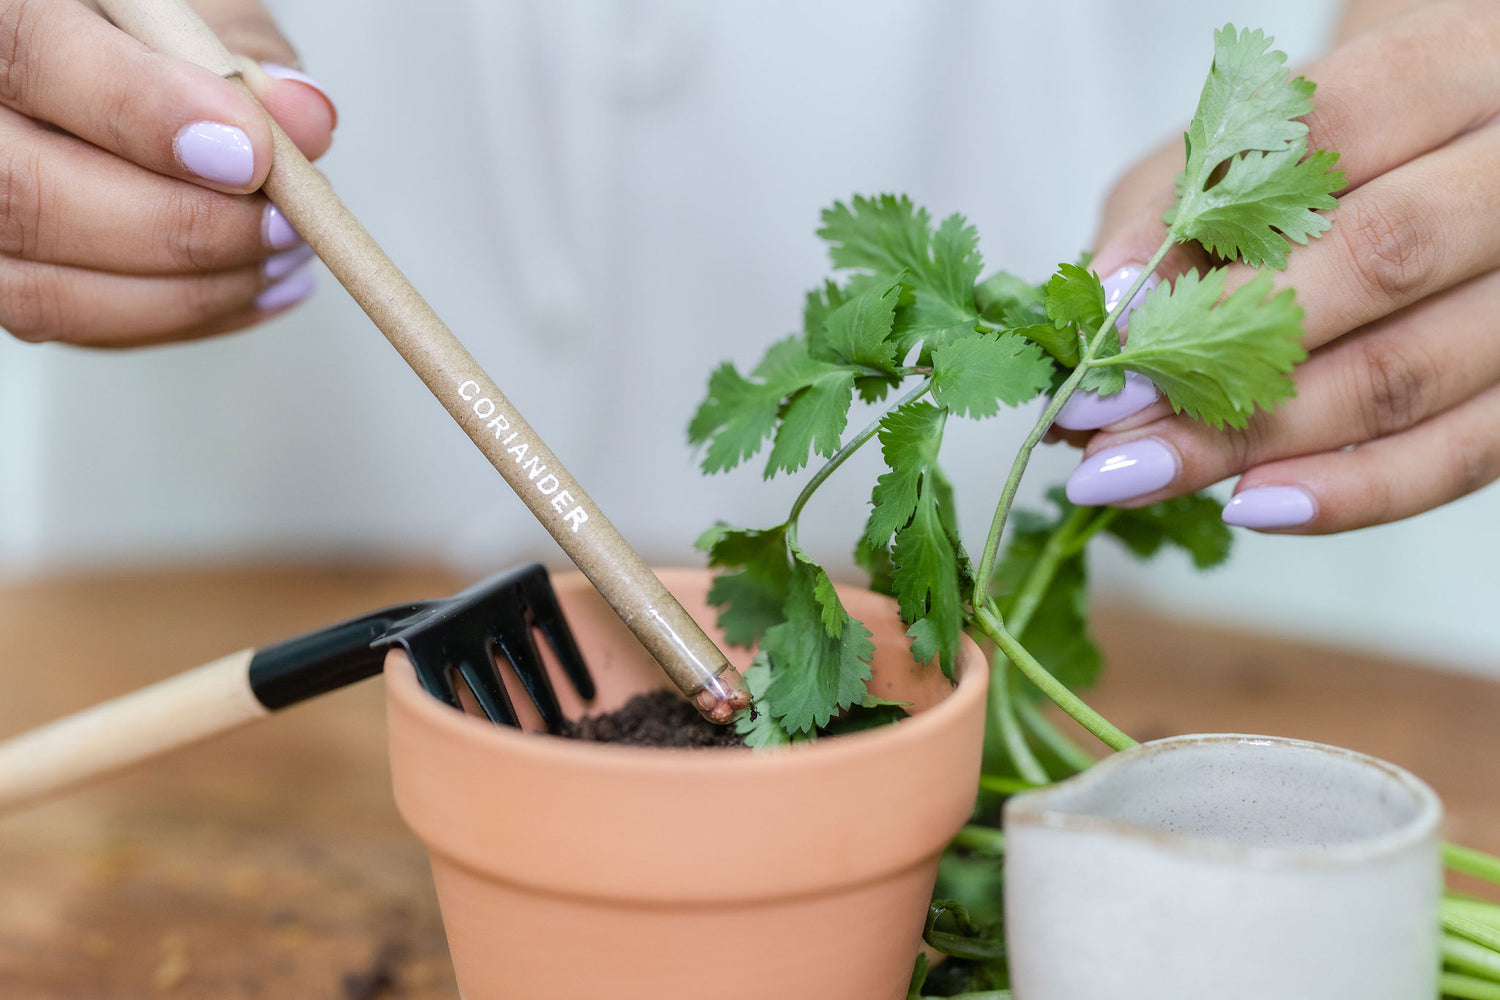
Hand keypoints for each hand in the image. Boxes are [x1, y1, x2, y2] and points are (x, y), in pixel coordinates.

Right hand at [0, 0, 335, 346]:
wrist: (99, 59)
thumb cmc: (138, 31)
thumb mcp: (187, 7)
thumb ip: (234, 51)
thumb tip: (304, 118)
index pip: (25, 57)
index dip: (142, 112)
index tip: (249, 154)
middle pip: (24, 194)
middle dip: (182, 226)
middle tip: (284, 222)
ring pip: (46, 288)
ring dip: (191, 288)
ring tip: (283, 255)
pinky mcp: (2, 277)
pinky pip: (75, 325)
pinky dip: (181, 315)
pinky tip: (254, 284)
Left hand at [1055, 0, 1499, 533]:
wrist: (1465, 144)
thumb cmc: (1346, 140)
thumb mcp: (1252, 137)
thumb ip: (1179, 205)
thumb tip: (1103, 312)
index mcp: (1456, 62)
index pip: (1331, 137)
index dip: (1211, 233)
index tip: (1106, 317)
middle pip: (1383, 259)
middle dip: (1224, 349)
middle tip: (1105, 415)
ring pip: (1416, 370)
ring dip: (1260, 438)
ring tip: (1138, 472)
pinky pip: (1465, 454)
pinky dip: (1352, 491)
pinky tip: (1251, 506)